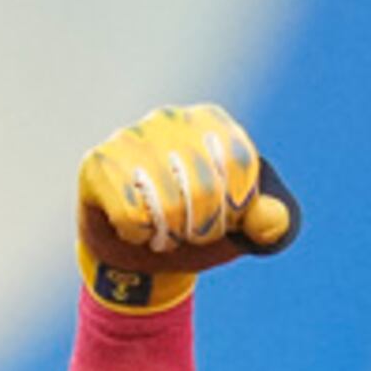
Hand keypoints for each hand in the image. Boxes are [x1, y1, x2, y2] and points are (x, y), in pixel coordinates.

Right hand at [74, 103, 300, 309]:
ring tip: (162, 231)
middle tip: (188, 233)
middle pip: (206, 188)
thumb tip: (272, 222)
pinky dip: (138, 235)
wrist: (129, 252)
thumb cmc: (187, 231)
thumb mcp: (234, 230)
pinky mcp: (98, 163)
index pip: (240, 163)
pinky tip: (133, 226)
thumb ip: (263, 223)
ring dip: (170, 236)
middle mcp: (171, 119)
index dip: (237, 209)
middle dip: (202, 229)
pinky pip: (133, 216)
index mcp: (211, 122)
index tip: (223, 221)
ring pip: (169, 204)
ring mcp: (131, 137)